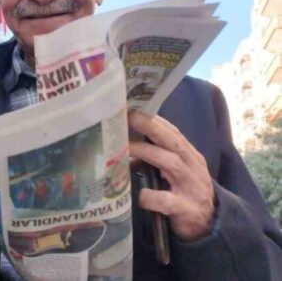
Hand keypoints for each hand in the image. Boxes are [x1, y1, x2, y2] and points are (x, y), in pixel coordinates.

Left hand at [129, 111, 214, 240]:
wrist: (209, 225)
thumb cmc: (184, 192)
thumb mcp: (175, 171)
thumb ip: (157, 156)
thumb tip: (124, 141)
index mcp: (189, 156)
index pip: (173, 132)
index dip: (154, 119)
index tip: (134, 107)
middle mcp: (193, 168)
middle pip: (174, 142)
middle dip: (151, 127)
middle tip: (129, 117)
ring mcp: (192, 188)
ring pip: (172, 164)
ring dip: (147, 153)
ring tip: (125, 148)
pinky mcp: (187, 209)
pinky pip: (167, 201)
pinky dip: (151, 196)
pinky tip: (138, 195)